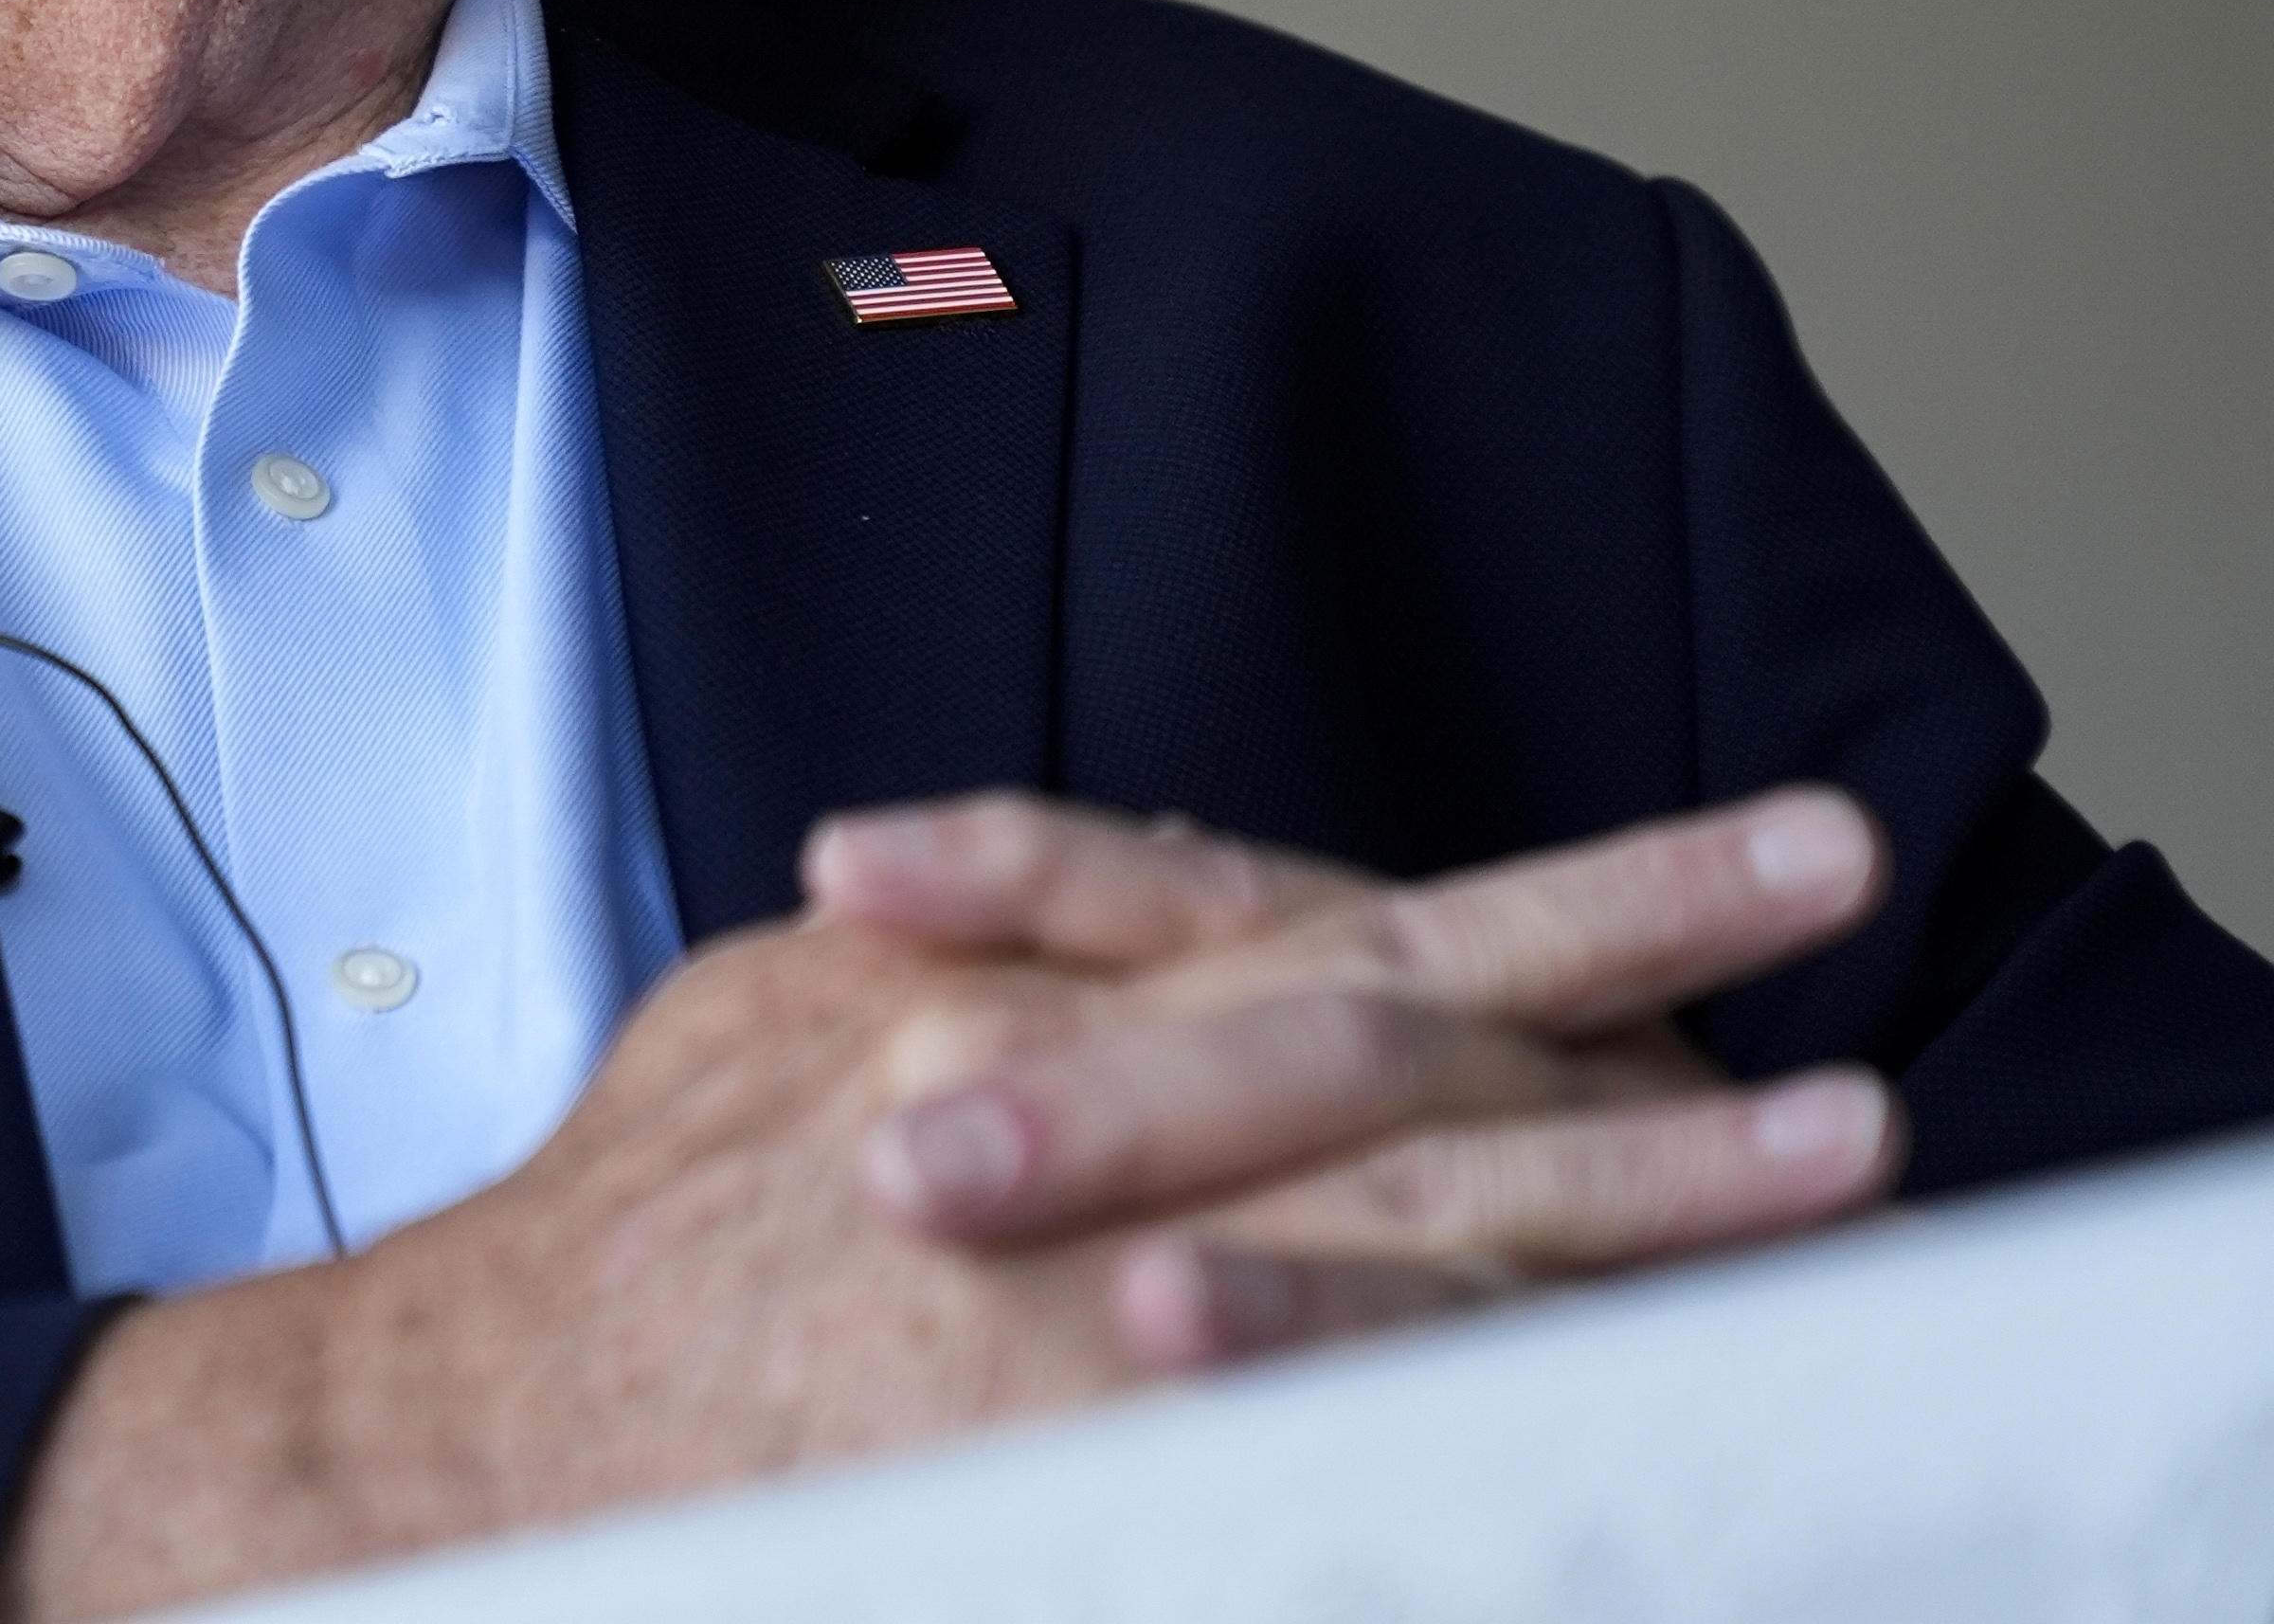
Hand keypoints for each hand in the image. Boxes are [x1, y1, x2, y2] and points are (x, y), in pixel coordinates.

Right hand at [0, 785, 1898, 1623]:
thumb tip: (1122, 901)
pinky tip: (1617, 1451)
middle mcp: (1054, 1149)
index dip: (1573, 907)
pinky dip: (1451, 1438)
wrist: (487, 1421)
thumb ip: (967, 950)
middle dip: (1645, 1073)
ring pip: (1401, 1271)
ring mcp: (1070, 1336)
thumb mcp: (785, 1010)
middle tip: (1858, 1073)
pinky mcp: (1068, 1478)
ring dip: (1627, 1234)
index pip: (1330, 930)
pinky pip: (1299, 1463)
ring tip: (1815, 1191)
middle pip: (1409, 1086)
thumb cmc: (635, 1216)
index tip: (1770, 868)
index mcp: (998, 1006)